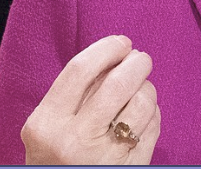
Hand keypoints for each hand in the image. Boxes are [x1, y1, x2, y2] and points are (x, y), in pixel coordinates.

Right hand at [21, 34, 160, 164]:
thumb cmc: (56, 159)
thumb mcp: (48, 128)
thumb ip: (72, 95)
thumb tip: (113, 56)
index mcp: (46, 124)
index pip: (80, 70)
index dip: (106, 48)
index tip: (121, 43)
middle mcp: (74, 140)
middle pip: (118, 82)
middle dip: (137, 63)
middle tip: (140, 59)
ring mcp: (105, 156)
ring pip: (142, 101)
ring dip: (147, 88)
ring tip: (140, 90)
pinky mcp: (131, 166)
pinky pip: (153, 126)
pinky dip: (153, 112)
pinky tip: (143, 115)